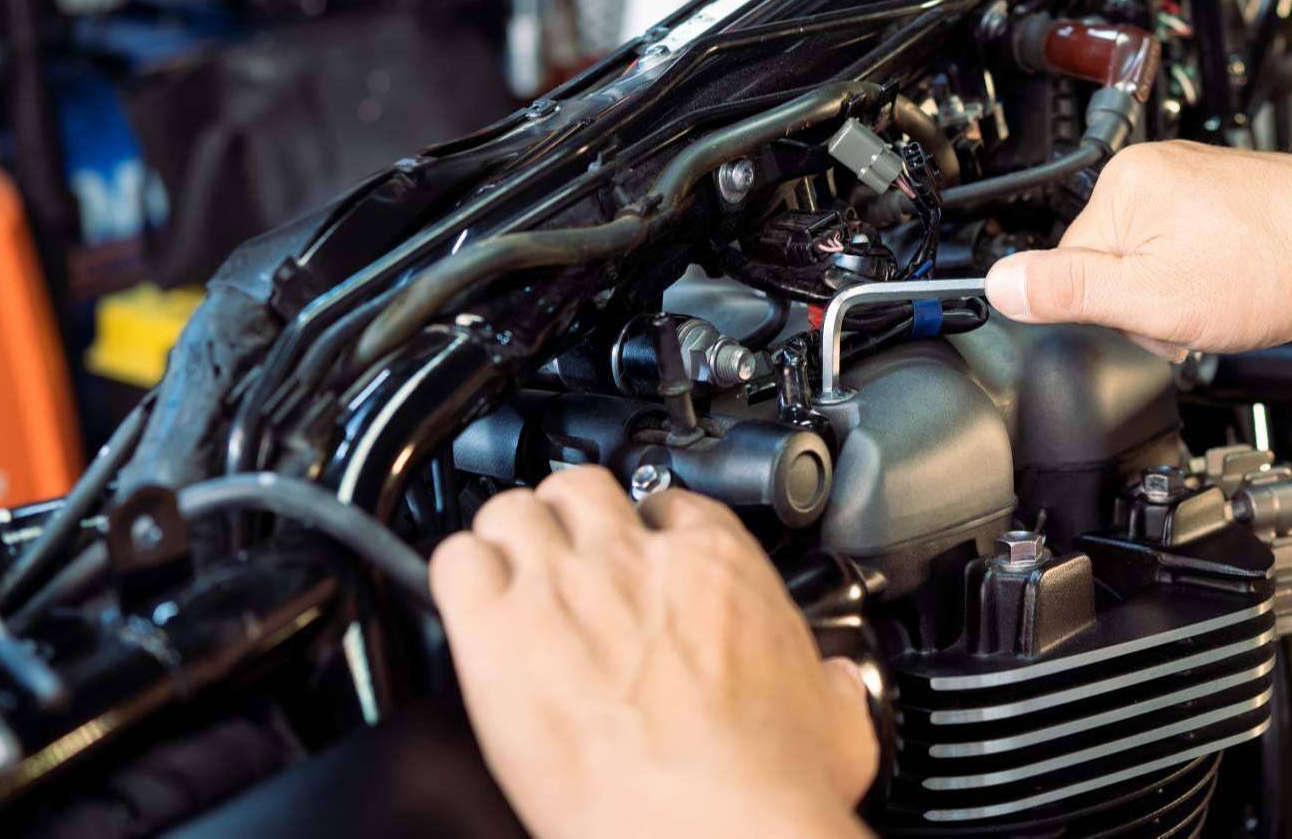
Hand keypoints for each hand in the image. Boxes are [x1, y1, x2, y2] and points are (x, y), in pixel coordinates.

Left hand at [431, 468, 877, 838]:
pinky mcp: (496, 631)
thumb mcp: (833, 721)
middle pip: (582, 487)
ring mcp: (561, 586)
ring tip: (508, 576)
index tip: (643, 560)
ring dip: (507, 540)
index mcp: (717, 564)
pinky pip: (453, 561)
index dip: (648, 531)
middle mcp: (634, 559)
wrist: (709, 826)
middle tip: (567, 559)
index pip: (669, 503)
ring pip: (512, 508)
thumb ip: (827, 685)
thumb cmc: (767, 784)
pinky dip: (454, 574)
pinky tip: (465, 602)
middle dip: (570, 518)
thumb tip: (837, 687)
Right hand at [983, 142, 1291, 357]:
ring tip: (1231, 297)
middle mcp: (1157, 170)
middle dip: (1153, 305)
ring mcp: (1197, 182)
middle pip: (1115, 266)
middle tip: (1199, 310)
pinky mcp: (1230, 198)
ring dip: (1188, 298)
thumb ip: (1069, 292)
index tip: (1156, 315)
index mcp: (1125, 184)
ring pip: (1158, 264)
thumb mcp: (1154, 298)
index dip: (1114, 309)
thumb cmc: (1275, 262)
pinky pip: (1194, 252)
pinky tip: (1247, 286)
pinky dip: (1217, 280)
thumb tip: (999, 284)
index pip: (1073, 266)